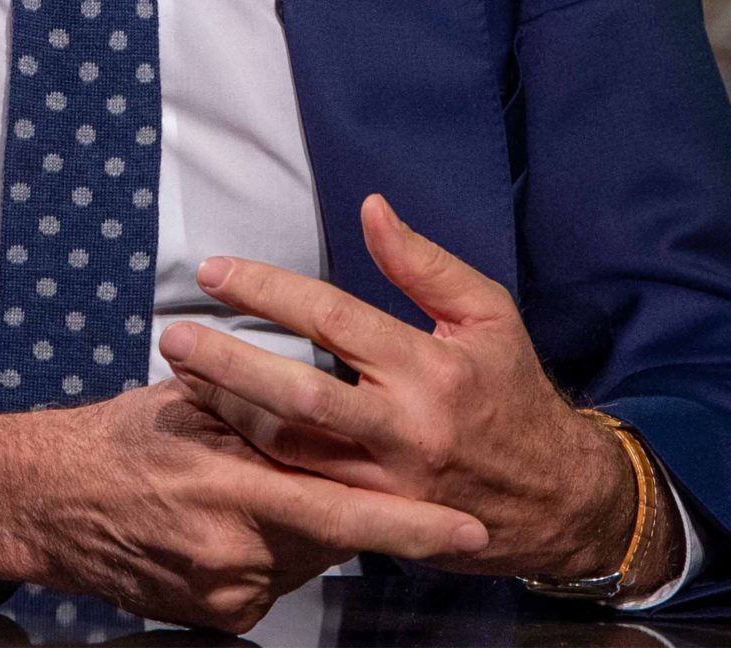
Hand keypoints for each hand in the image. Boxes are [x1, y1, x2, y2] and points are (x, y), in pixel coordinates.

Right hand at [0, 371, 489, 633]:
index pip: (342, 512)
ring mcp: (223, 593)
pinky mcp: (217, 618)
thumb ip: (261, 402)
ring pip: (305, 557)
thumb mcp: (191, 399)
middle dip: (357, 509)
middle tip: (379, 484)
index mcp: (230, 486)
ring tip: (259, 487)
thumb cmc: (121, 437)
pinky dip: (273, 550)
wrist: (48, 502)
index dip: (409, 525)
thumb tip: (329, 388)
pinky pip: (275, 582)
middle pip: (330, 536)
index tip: (467, 531)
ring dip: (305, 523)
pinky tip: (236, 522)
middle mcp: (231, 550)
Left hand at [157, 192, 678, 590]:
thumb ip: (424, 264)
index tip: (215, 271)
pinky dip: (256, 462)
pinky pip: (303, 490)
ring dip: (229, 414)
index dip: (268, 291)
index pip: (333, 317)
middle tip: (173, 337)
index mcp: (430, 366)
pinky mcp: (375, 521)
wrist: (557, 498)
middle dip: (228, 364)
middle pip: (298, 395)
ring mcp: (386, 484)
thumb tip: (371, 208)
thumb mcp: (488, 314)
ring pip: (290, 451)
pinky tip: (218, 435)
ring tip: (181, 381)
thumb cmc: (513, 392)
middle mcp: (405, 427)